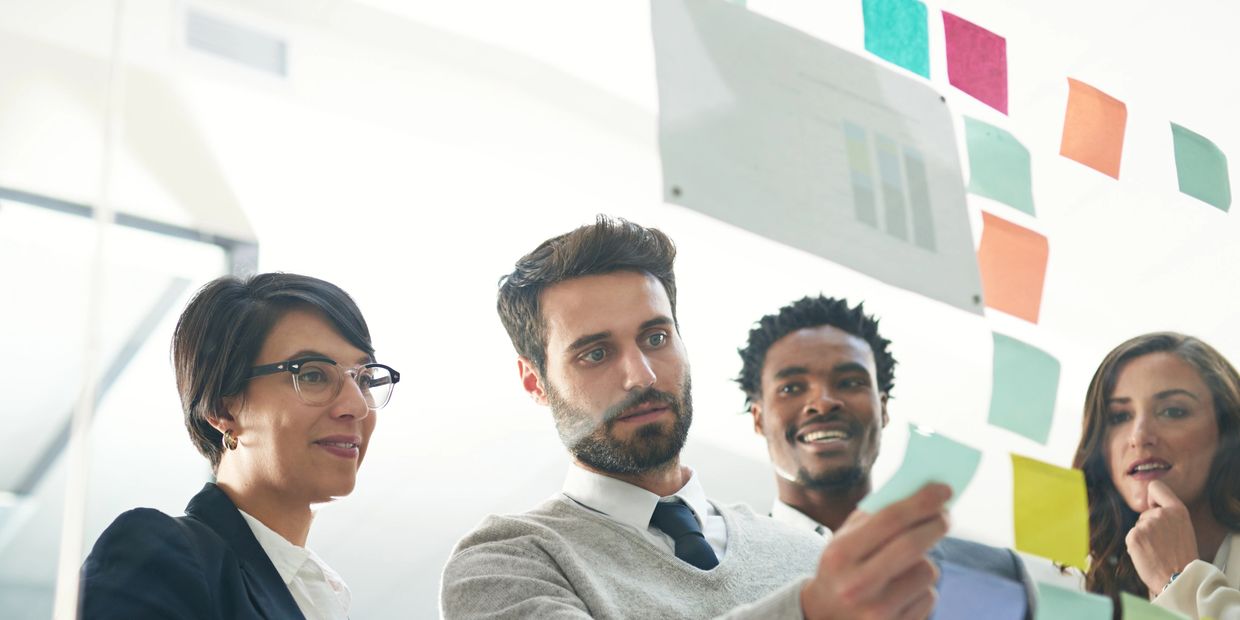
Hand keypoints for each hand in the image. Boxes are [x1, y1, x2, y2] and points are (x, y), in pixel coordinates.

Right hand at [800, 483, 950, 619]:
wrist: (825, 617)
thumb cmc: (842, 569)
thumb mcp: (844, 540)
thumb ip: (874, 516)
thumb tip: (919, 492)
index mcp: (841, 555)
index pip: (889, 519)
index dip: (921, 501)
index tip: (943, 489)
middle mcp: (857, 584)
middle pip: (912, 545)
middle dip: (936, 524)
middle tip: (945, 515)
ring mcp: (878, 611)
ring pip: (927, 571)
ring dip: (925, 562)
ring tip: (907, 565)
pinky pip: (929, 597)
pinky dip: (922, 588)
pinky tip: (903, 590)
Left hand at [1126, 480, 1197, 597]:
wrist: (1179, 580)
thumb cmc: (1182, 558)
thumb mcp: (1183, 529)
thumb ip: (1168, 516)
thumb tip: (1150, 507)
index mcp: (1178, 510)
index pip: (1155, 487)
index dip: (1151, 497)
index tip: (1154, 508)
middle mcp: (1162, 514)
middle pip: (1145, 513)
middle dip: (1149, 526)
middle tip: (1163, 545)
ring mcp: (1147, 524)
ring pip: (1138, 526)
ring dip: (1143, 537)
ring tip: (1157, 552)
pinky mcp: (1134, 536)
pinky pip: (1131, 537)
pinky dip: (1136, 546)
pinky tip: (1148, 556)